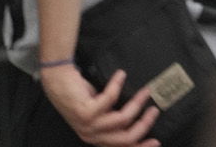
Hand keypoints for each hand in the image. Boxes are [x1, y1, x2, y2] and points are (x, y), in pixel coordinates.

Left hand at [40, 65, 160, 145]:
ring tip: (145, 90)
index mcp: (97, 137)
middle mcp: (92, 135)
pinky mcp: (85, 111)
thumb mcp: (100, 111)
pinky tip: (121, 75)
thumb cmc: (81, 94)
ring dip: (137, 103)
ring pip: (122, 119)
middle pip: (126, 138)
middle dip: (144, 124)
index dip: (140, 146)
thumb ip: (113, 117)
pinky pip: (111, 99)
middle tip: (154, 109)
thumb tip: (139, 116)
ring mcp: (88, 124)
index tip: (156, 141)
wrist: (58, 81)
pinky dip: (118, 84)